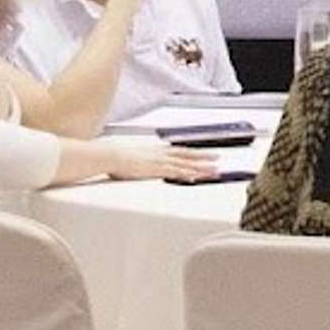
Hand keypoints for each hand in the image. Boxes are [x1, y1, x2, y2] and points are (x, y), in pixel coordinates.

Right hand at [109, 141, 223, 183]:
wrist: (112, 154)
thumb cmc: (119, 156)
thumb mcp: (136, 154)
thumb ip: (144, 157)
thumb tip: (144, 160)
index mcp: (158, 150)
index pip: (181, 151)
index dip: (194, 153)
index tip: (205, 154)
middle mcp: (162, 154)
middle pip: (188, 156)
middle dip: (204, 158)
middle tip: (218, 160)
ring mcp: (160, 162)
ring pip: (186, 165)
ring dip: (200, 168)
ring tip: (214, 171)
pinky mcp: (156, 170)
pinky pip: (175, 173)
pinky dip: (186, 175)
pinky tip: (195, 178)